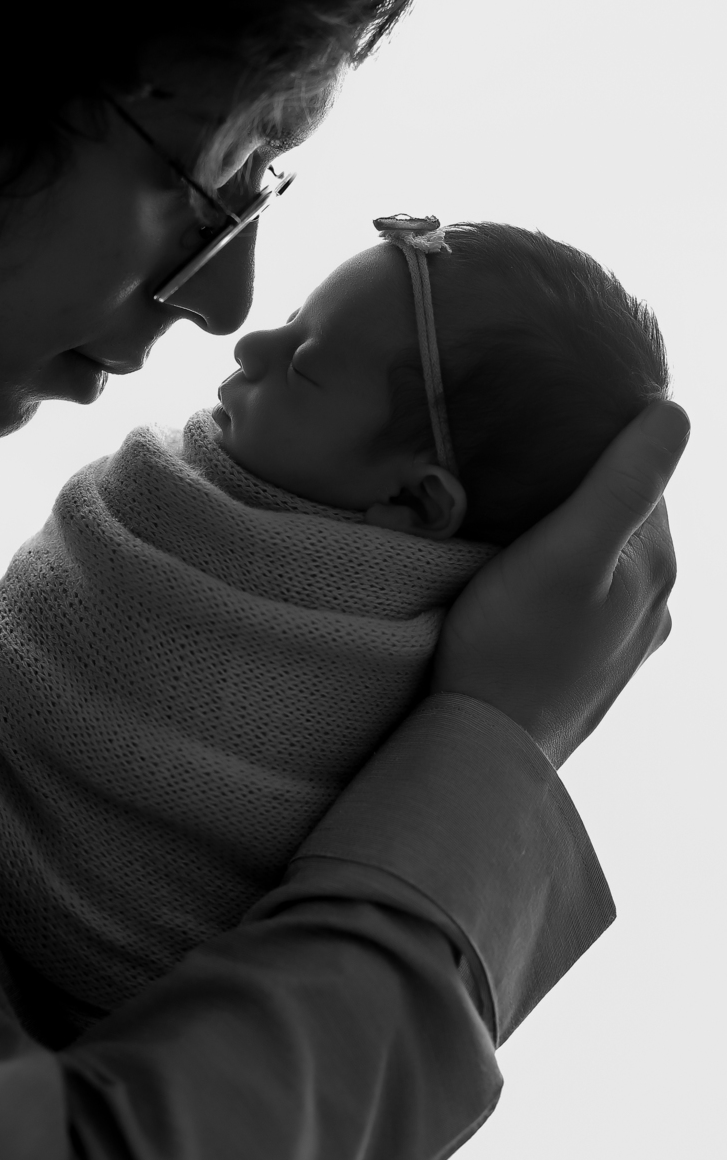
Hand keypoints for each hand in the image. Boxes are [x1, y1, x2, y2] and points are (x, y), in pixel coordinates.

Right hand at [431, 400, 689, 767]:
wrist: (483, 747)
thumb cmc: (514, 644)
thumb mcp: (570, 547)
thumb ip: (624, 480)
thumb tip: (677, 412)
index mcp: (660, 565)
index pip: (642, 475)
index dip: (593, 448)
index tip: (538, 439)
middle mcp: (657, 605)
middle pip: (622, 517)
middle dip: (578, 494)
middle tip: (513, 480)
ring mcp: (625, 644)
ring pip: (601, 562)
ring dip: (566, 540)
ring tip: (510, 532)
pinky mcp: (590, 670)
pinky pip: (581, 603)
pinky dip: (557, 583)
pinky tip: (520, 588)